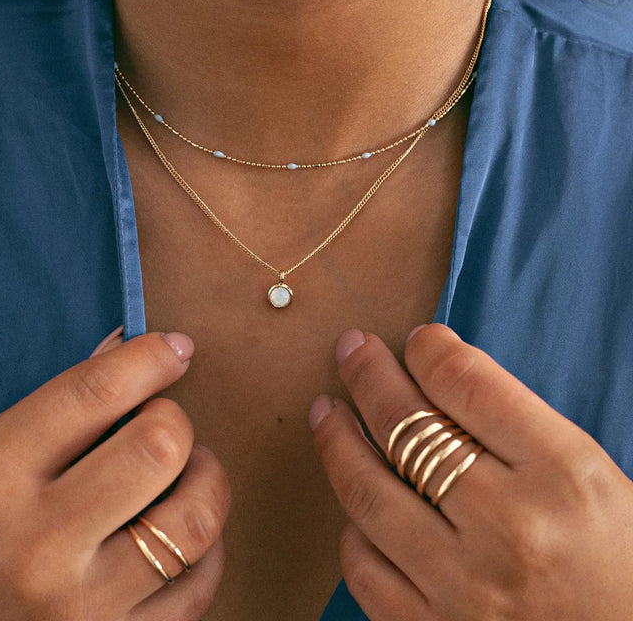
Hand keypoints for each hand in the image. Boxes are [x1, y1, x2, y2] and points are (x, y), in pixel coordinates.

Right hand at [0, 329, 230, 620]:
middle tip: (164, 423)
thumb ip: (59, 403)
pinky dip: (206, 549)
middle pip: (157, 448)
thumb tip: (132, 344)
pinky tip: (181, 530)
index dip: (151, 357)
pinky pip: (198, 589)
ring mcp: (79, 609)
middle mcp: (37, 545)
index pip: (95, 393)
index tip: (175, 348)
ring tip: (187, 473)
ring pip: (194, 522)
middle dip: (175, 420)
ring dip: (206, 480)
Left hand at [311, 324, 632, 620]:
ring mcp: (463, 587)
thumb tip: (439, 376)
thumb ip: (520, 429)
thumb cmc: (622, 568)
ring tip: (326, 410)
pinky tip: (355, 503)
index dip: (428, 348)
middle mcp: (508, 528)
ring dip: (335, 440)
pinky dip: (352, 527)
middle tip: (351, 350)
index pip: (465, 382)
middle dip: (367, 374)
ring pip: (367, 493)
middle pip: (405, 426)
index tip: (417, 341)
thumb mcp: (594, 479)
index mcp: (563, 476)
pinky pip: (364, 569)